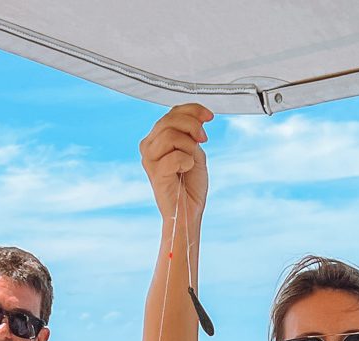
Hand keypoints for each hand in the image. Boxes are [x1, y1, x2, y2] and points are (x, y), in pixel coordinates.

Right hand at [139, 103, 213, 221]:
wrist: (188, 212)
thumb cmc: (190, 187)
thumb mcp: (195, 153)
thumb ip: (192, 135)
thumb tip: (199, 119)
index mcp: (157, 139)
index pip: (171, 113)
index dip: (192, 110)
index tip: (209, 116)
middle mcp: (149, 146)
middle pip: (169, 120)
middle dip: (192, 125)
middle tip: (203, 139)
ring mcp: (149, 159)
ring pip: (170, 135)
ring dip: (189, 146)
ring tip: (192, 161)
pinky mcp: (155, 172)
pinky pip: (175, 156)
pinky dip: (187, 161)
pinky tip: (186, 170)